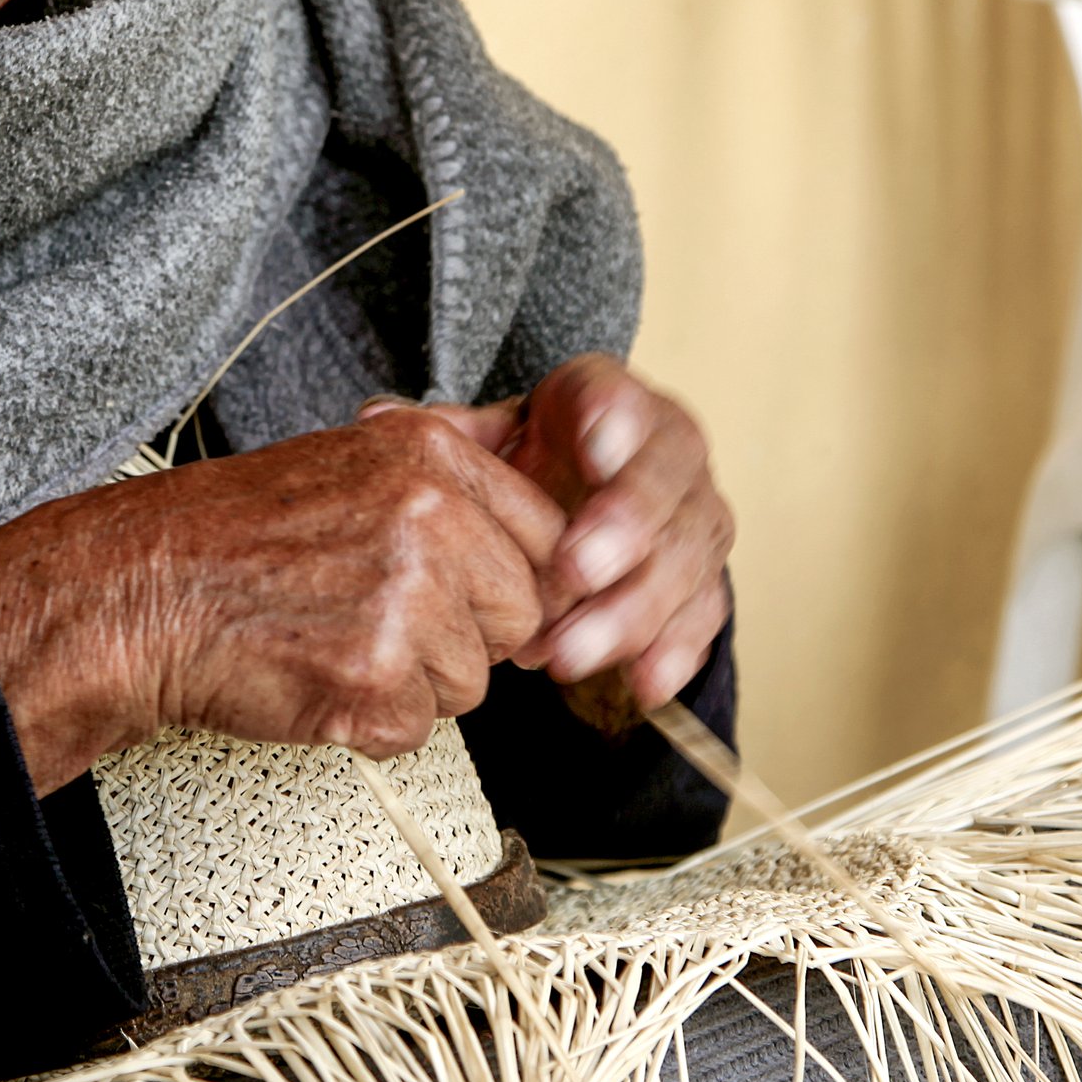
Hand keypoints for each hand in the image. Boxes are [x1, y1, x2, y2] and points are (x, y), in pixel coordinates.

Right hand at [0, 411, 567, 793]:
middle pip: (523, 614)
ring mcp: (406, 600)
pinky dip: (371, 720)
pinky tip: (317, 676)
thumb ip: (451, 478)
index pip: (547, 536)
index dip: (513, 580)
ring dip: (415, 680)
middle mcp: (430, 518)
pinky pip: (421, 727)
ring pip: (474, 679)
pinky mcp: (376, 679)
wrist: (146, 593)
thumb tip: (550, 525)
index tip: (474, 595)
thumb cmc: (240, 534)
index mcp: (431, 455)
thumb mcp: (352, 460)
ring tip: (336, 639)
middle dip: (468, 634)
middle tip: (383, 618)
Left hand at [371, 355, 732, 716]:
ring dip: (632, 610)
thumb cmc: (527, 466)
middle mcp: (668, 453)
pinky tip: (640, 682)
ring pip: (683, 558)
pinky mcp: (703, 577)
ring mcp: (694, 516)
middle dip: (625, 529)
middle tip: (576, 570)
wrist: (581, 500)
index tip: (592, 453)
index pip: (620, 399)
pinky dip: (673, 651)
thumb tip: (378, 419)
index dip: (613, 425)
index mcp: (609, 400)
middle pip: (662, 486)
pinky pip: (703, 614)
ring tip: (570, 651)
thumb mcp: (488, 442)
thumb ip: (446, 435)